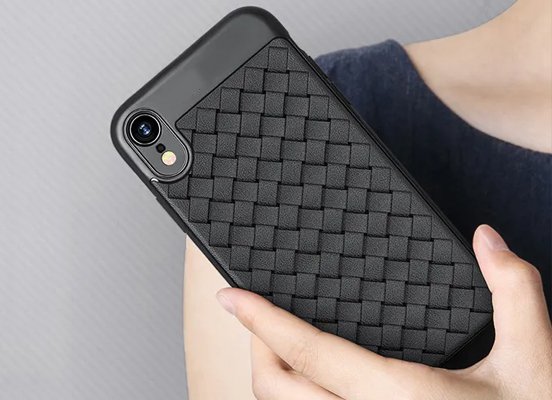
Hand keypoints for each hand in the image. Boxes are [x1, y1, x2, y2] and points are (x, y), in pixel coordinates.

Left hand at [216, 225, 551, 398]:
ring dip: (275, 378)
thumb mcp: (532, 361)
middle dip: (258, 349)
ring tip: (285, 345)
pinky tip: (317, 383)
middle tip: (263, 316)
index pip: (307, 352)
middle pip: (275, 390)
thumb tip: (487, 240)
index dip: (261, 320)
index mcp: (397, 398)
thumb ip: (513, 291)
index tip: (231, 296)